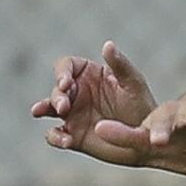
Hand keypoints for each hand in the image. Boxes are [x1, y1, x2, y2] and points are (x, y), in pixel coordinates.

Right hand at [33, 42, 156, 162]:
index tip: (66, 83)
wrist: (145, 137)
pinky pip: (55, 134)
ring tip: (40, 111)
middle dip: (56, 96)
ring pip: (48, 108)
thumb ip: (120, 64)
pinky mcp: (72, 135)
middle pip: (56, 88)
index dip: (61, 73)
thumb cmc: (141, 105)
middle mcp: (76, 92)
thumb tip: (108, 44)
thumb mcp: (133, 83)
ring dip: (44, 108)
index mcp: (88, 74)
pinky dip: (55, 137)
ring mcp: (72, 114)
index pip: (66, 66)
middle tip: (64, 106)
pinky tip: (65, 140)